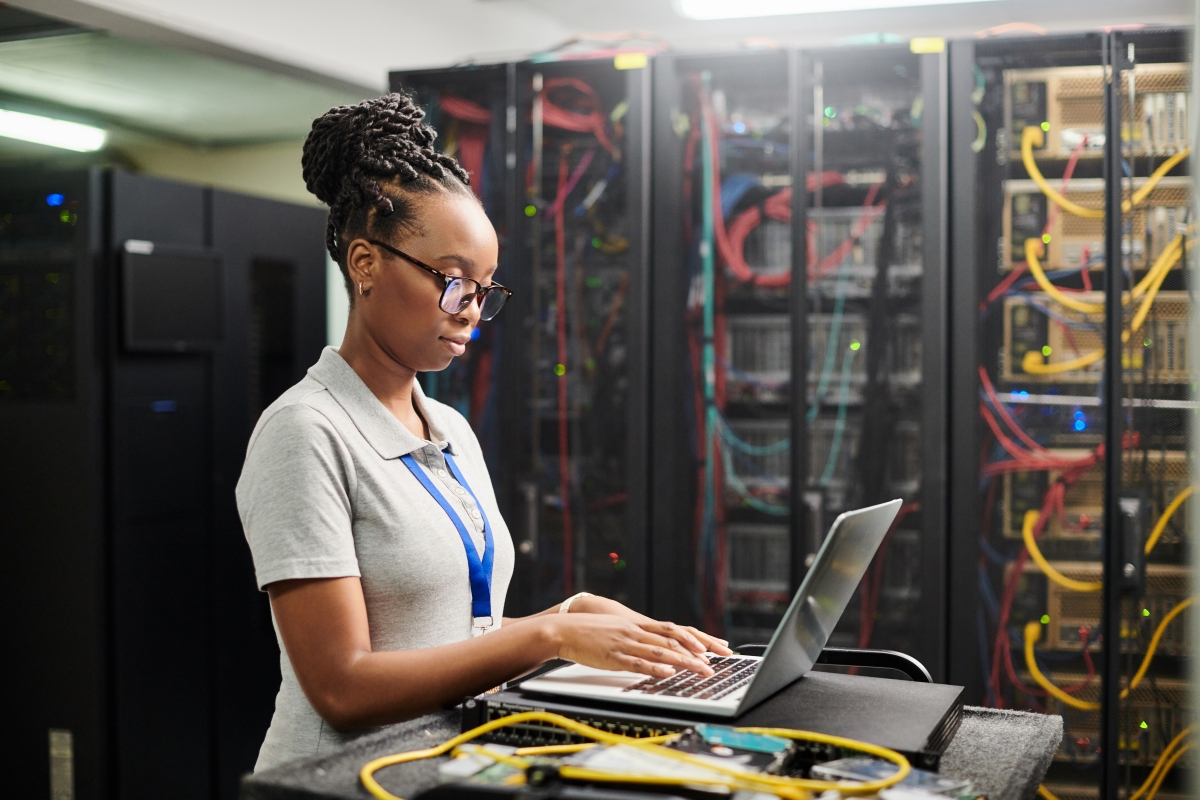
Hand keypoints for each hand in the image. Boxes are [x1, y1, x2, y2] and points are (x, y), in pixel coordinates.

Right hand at [546, 613, 719, 678]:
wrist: (565, 628)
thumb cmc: (590, 631)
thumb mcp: (618, 629)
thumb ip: (636, 635)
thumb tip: (655, 647)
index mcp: (638, 625)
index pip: (674, 629)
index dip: (696, 637)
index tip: (715, 645)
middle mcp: (636, 631)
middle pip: (673, 640)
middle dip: (696, 651)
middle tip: (715, 662)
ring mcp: (626, 643)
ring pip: (660, 652)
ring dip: (683, 661)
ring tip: (701, 669)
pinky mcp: (613, 657)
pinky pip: (638, 663)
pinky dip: (654, 668)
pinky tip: (668, 673)